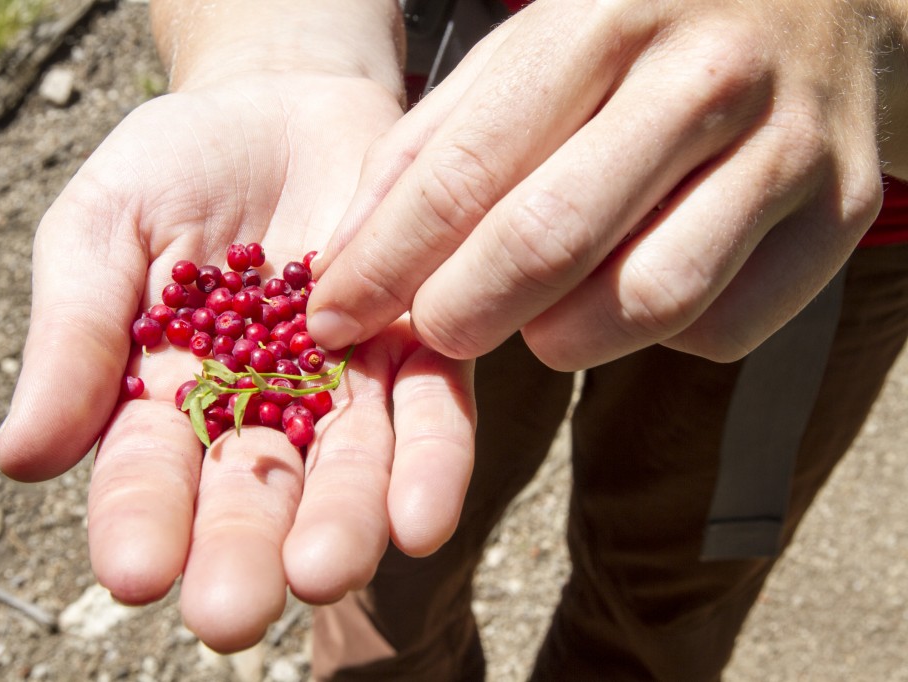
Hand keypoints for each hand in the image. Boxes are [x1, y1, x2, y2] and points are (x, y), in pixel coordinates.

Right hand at [0, 73, 475, 651]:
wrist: (281, 105)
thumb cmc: (178, 166)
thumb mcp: (102, 227)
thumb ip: (73, 333)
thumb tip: (20, 458)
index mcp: (168, 397)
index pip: (148, 476)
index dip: (139, 521)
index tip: (135, 571)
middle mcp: (260, 411)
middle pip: (253, 495)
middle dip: (243, 551)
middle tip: (234, 610)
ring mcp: (345, 385)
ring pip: (347, 469)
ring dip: (340, 524)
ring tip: (325, 570)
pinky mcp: (418, 346)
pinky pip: (432, 413)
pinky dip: (428, 463)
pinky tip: (420, 520)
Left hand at [308, 0, 907, 369]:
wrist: (820, 0)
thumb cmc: (640, 34)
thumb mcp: (529, 54)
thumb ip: (433, 148)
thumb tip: (347, 262)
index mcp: (604, 19)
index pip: (468, 168)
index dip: (387, 261)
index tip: (331, 319)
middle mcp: (704, 77)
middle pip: (555, 241)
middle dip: (465, 314)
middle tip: (433, 332)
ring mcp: (787, 147)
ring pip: (648, 301)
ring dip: (563, 338)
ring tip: (537, 316)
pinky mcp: (839, 216)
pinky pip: (723, 327)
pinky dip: (656, 338)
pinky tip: (634, 294)